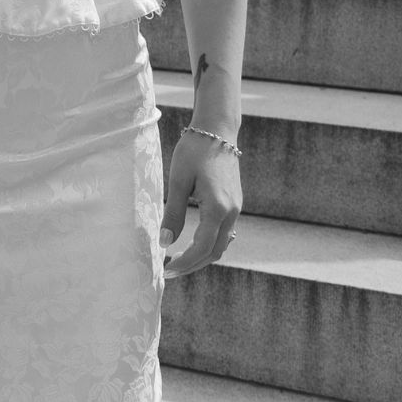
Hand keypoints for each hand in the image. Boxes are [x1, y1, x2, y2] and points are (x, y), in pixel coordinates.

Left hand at [160, 129, 241, 279]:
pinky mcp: (234, 203)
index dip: (184, 263)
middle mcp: (232, 211)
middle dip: (192, 265)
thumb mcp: (177, 182)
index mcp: (218, 208)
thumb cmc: (193, 152)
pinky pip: (224, 232)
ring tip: (177, 261)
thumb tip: (165, 243)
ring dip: (201, 257)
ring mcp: (236, 208)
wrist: (217, 130)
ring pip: (222, 244)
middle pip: (215, 252)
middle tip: (169, 271)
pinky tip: (191, 245)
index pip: (202, 248)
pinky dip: (209, 244)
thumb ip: (173, 214)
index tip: (165, 270)